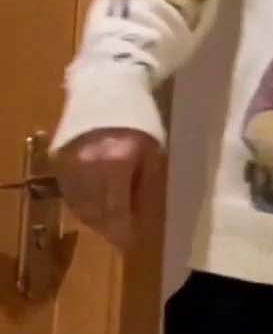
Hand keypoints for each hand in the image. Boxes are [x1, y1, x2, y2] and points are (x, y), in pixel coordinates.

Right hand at [53, 128, 160, 252]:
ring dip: (94, 219)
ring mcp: (68, 163)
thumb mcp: (153, 155)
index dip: (122, 231)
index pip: (115, 210)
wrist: (109, 90)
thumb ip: (146, 187)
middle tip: (121, 238)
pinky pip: (68, 192)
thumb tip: (140, 217)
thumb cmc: (141, 122)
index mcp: (115, 163)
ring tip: (110, 225)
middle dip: (108, 229)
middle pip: (93, 211)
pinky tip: (94, 208)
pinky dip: (81, 205)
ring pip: (78, 204)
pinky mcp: (57, 160)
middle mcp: (87, 166)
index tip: (131, 243)